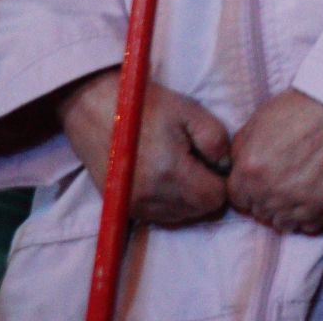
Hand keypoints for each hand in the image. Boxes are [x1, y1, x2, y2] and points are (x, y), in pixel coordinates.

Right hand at [58, 69, 228, 225]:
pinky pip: (159, 216)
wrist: (96, 106)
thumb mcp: (192, 112)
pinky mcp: (122, 207)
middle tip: (196, 160)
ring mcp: (134, 206)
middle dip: (206, 190)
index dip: (221, 180)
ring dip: (188, 198)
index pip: (216, 198)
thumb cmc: (148, 106)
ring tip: (178, 166)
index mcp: (171, 174)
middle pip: (199, 211)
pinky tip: (163, 176)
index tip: (212, 160)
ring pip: (180, 217)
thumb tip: (226, 167)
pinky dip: (169, 202)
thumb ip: (218, 141)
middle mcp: (151, 198)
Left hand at [228, 90, 322, 234]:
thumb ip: (241, 149)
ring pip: (282, 224)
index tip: (262, 181)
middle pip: (259, 212)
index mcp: (250, 171)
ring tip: (301, 190)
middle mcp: (269, 192)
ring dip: (288, 211)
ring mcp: (296, 203)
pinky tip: (315, 195)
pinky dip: (310, 216)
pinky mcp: (322, 208)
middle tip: (286, 180)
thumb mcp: (259, 120)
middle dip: (268, 199)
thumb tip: (236, 168)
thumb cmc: (302, 108)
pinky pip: (307, 227)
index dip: (249, 189)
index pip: (237, 199)